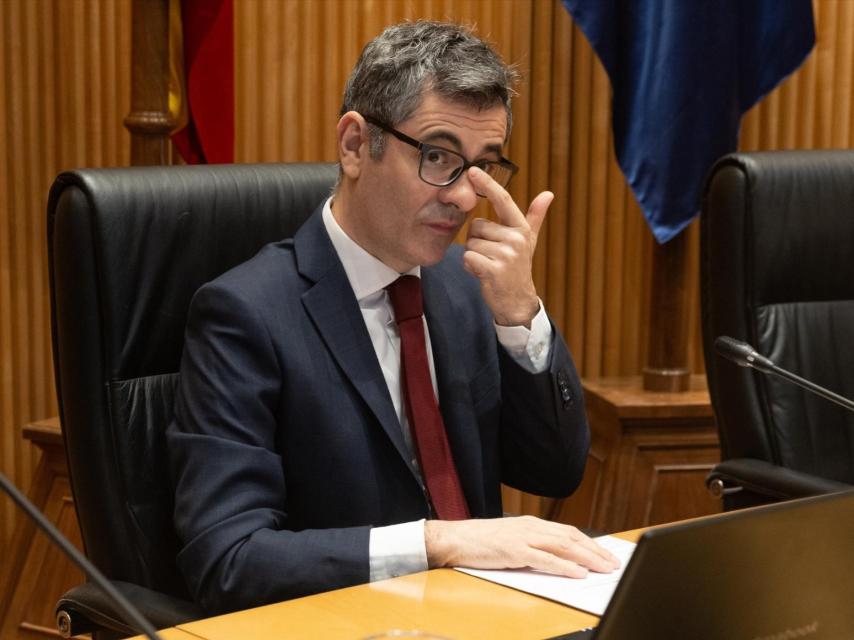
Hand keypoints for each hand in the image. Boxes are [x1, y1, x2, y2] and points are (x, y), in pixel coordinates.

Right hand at [424, 515, 620, 577]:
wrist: (455, 538)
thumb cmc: (481, 542)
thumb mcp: (511, 539)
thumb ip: (533, 545)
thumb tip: (556, 559)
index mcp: (531, 523)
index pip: (568, 532)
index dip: (589, 543)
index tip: (605, 554)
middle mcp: (530, 526)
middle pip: (570, 538)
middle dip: (595, 551)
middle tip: (612, 563)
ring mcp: (523, 537)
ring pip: (563, 546)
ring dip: (586, 558)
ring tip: (603, 568)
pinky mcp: (514, 550)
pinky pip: (545, 559)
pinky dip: (564, 566)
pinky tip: (577, 573)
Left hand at [463, 166, 553, 327]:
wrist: (517, 301)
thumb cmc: (517, 268)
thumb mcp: (527, 241)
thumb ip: (534, 216)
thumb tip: (548, 194)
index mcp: (521, 228)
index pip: (502, 200)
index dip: (487, 184)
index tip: (472, 170)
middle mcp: (515, 238)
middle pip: (476, 226)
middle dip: (477, 242)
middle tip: (491, 256)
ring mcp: (506, 254)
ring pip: (470, 243)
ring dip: (473, 255)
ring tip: (488, 265)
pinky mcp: (494, 269)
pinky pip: (468, 257)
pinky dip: (470, 267)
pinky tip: (483, 274)